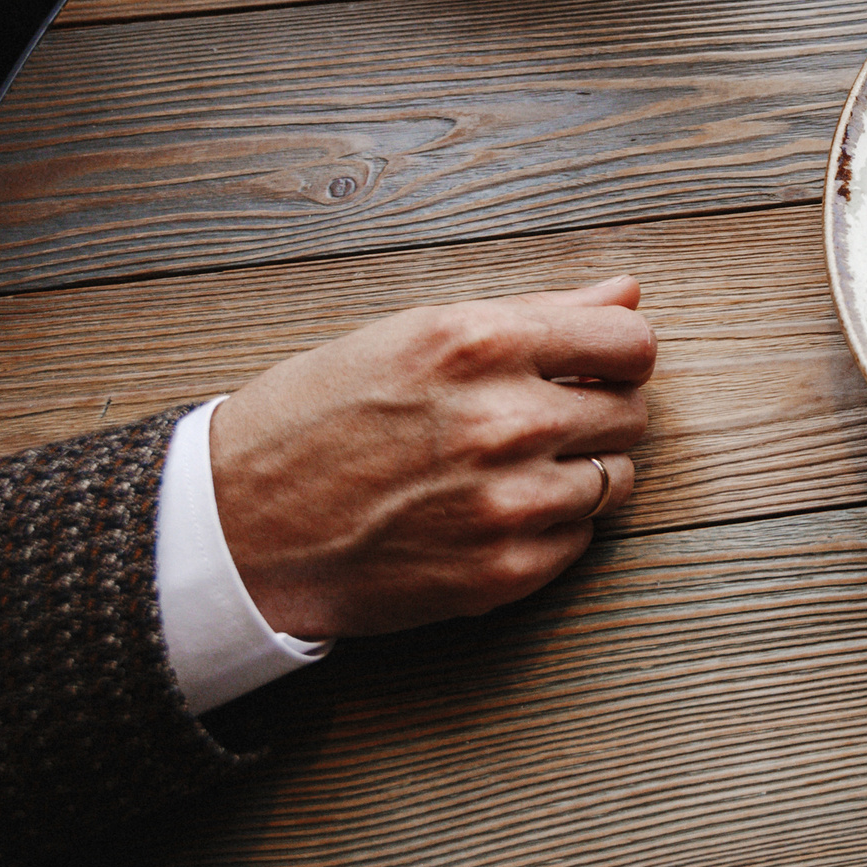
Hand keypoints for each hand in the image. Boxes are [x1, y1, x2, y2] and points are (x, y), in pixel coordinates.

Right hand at [208, 276, 656, 639]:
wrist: (235, 528)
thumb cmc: (316, 418)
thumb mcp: (414, 335)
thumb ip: (537, 314)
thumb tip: (628, 294)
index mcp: (478, 344)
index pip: (631, 343)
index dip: (620, 354)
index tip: (598, 365)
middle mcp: (503, 421)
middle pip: (631, 412)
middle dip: (597, 411)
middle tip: (540, 418)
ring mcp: (507, 503)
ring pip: (616, 479)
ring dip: (580, 471)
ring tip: (510, 468)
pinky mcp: (502, 572)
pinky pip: (580, 540)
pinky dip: (550, 528)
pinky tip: (489, 514)